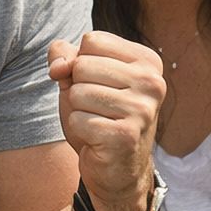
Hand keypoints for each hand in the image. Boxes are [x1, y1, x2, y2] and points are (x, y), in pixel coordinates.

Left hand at [49, 31, 163, 210]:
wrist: (117, 169)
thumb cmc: (99, 114)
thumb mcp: (80, 76)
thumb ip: (64, 55)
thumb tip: (58, 67)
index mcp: (147, 61)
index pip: (92, 41)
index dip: (81, 63)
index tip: (98, 84)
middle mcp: (151, 83)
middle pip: (82, 65)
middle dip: (78, 88)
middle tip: (98, 108)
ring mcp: (142, 110)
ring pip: (78, 93)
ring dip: (78, 110)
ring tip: (98, 122)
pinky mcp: (125, 136)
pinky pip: (78, 119)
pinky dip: (79, 129)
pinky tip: (97, 139)